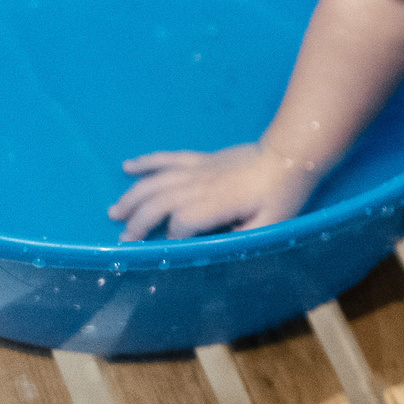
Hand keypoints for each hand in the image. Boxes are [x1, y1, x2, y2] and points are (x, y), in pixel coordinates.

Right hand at [108, 141, 319, 241]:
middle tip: (124, 239)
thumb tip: (216, 249)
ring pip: (156, 180)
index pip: (182, 222)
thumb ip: (244, 239)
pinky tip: (128, 166)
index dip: (172, 237)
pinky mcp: (201, 159)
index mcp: (217, 202)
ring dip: (133, 196)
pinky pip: (168, 158)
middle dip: (139, 221)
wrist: (289, 154)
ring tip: (114, 212)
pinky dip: (147, 162)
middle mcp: (201, 184)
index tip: (167, 249)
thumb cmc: (283, 193)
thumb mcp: (272, 224)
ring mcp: (199, 168)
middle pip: (159, 201)